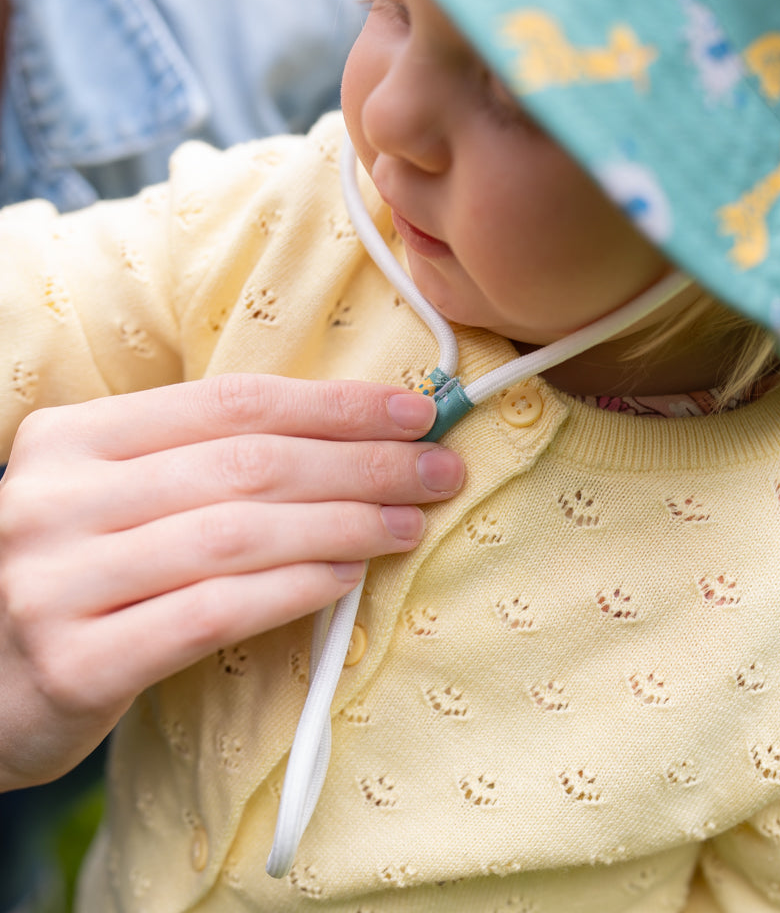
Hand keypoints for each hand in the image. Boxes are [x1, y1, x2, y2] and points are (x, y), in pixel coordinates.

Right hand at [0, 374, 462, 789]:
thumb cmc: (80, 575)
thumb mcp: (119, 497)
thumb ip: (205, 465)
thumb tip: (349, 441)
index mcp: (72, 437)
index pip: (231, 403)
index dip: (333, 405)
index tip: (412, 412)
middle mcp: (56, 498)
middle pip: (246, 465)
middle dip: (360, 464)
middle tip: (437, 471)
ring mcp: (57, 581)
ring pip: (237, 534)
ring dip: (344, 524)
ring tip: (408, 523)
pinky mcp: (76, 664)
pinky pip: (213, 612)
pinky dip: (295, 590)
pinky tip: (349, 578)